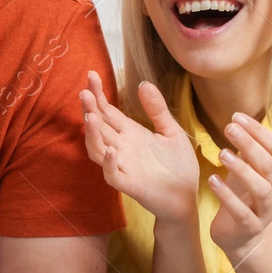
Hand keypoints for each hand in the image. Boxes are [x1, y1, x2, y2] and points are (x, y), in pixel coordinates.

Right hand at [80, 72, 199, 222]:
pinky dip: (110, 163)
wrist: (187, 198)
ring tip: (91, 117)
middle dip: (90, 110)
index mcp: (130, 133)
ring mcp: (123, 166)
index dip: (98, 94)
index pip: (107, 111)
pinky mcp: (130, 185)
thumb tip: (144, 83)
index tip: (92, 75)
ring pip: (97, 150)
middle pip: (98, 127)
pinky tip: (113, 150)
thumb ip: (157, 110)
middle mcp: (122, 148)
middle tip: (85, 92)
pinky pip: (113, 175)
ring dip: (92, 135)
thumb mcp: (171, 132)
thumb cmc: (178, 167)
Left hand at [207, 114, 271, 257]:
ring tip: (222, 154)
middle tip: (229, 128)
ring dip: (242, 169)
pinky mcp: (250, 227)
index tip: (237, 116)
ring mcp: (266, 211)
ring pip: (261, 188)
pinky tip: (212, 180)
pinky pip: (241, 211)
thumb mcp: (245, 171)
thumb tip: (238, 121)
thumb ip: (247, 151)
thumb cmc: (242, 196)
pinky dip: (226, 195)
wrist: (240, 236)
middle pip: (268, 165)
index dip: (259, 131)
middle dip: (250, 144)